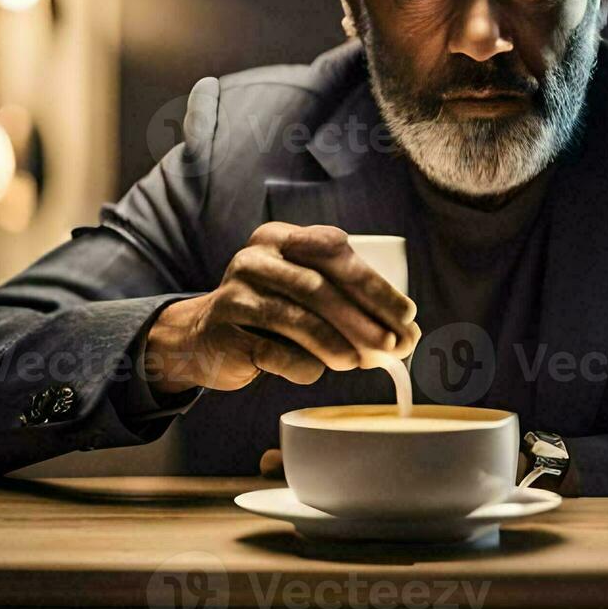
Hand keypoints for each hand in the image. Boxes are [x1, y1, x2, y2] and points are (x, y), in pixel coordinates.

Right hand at [143, 223, 420, 393]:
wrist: (200, 338)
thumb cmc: (270, 313)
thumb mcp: (300, 289)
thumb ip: (344, 299)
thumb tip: (405, 335)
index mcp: (281, 237)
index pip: (334, 251)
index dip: (374, 284)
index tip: (407, 314)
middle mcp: (255, 258)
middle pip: (319, 286)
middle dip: (365, 318)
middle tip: (396, 345)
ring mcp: (235, 293)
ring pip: (297, 318)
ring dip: (338, 344)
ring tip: (361, 362)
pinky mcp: (224, 332)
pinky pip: (273, 352)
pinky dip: (304, 365)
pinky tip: (318, 371)